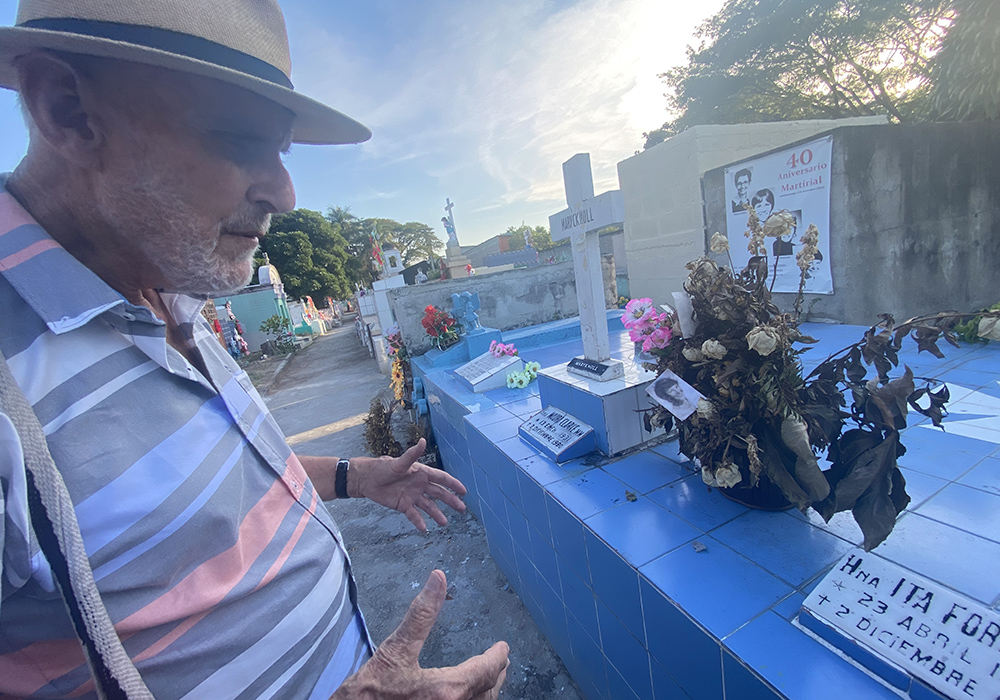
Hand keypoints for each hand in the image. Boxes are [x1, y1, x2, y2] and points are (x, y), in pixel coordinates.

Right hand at [332, 570, 508, 699]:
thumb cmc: (368, 693)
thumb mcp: (395, 649)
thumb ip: (421, 614)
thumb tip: (438, 578)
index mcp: (447, 689)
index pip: (485, 670)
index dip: (497, 657)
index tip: (503, 648)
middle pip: (486, 691)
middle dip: (495, 674)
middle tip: (501, 661)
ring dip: (486, 690)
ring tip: (487, 679)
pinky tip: (463, 695)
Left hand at [355, 439, 466, 531]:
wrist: (366, 480)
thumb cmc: (382, 467)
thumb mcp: (398, 462)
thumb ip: (412, 454)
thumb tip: (423, 441)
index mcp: (421, 473)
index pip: (441, 478)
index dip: (453, 484)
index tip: (464, 491)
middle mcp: (419, 485)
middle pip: (439, 494)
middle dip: (451, 500)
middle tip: (462, 509)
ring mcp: (412, 496)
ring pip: (429, 506)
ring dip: (437, 514)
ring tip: (444, 523)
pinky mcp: (403, 505)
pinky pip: (413, 515)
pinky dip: (419, 521)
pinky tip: (424, 529)